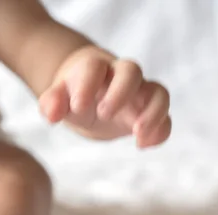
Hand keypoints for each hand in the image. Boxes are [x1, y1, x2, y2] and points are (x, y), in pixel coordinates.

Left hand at [39, 47, 170, 147]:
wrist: (90, 97)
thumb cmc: (73, 94)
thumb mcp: (58, 98)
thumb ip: (52, 103)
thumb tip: (52, 114)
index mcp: (94, 68)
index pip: (93, 67)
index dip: (87, 84)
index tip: (77, 106)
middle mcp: (121, 77)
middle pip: (132, 70)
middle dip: (120, 92)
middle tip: (103, 115)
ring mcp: (139, 94)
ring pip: (158, 92)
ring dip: (152, 112)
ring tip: (136, 134)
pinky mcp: (149, 113)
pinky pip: (165, 118)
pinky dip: (160, 131)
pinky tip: (143, 145)